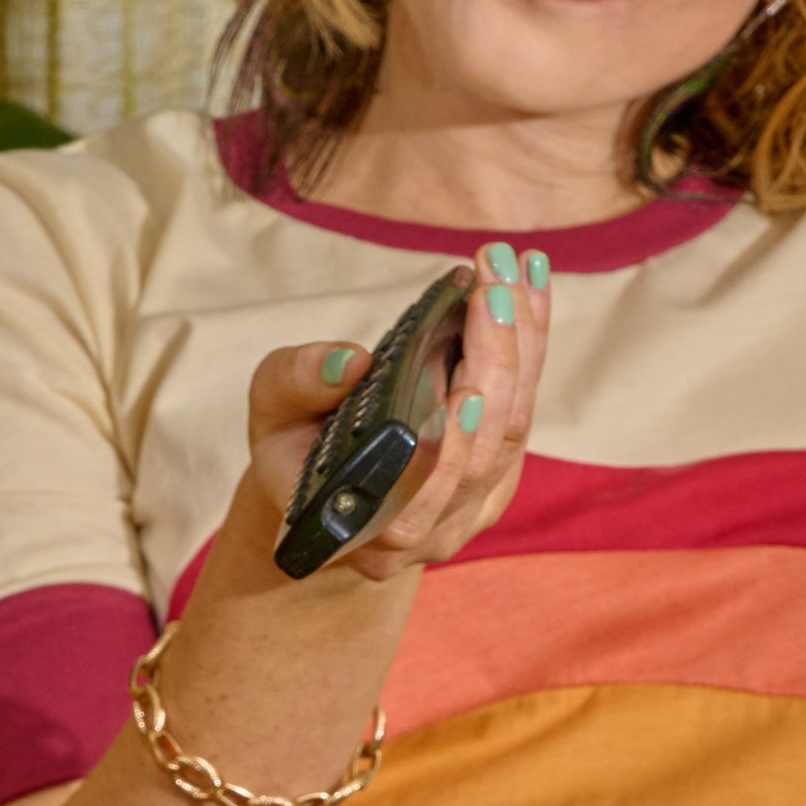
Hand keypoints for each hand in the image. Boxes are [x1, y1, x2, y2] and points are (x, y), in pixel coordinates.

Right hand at [245, 241, 552, 579]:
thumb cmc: (293, 442)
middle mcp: (421, 534)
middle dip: (494, 363)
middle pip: (481, 453)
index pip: (417, 497)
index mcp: (358, 528)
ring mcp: (466, 516)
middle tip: (494, 286)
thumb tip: (349, 362)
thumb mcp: (274, 407)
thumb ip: (297, 382)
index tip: (463, 384)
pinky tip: (529, 290)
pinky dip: (531, 348)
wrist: (327, 484)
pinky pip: (524, 413)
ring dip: (524, 344)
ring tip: (518, 271)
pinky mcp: (497, 486)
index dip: (447, 447)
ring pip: (512, 431)